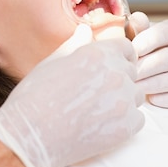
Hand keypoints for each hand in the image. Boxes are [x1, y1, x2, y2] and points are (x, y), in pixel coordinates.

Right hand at [0, 24, 144, 166]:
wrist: (29, 137)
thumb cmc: (36, 96)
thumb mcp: (53, 62)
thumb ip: (76, 44)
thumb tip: (86, 30)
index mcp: (100, 53)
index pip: (127, 48)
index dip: (118, 57)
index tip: (106, 69)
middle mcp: (117, 74)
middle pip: (132, 73)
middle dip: (118, 80)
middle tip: (94, 94)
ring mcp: (124, 101)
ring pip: (137, 97)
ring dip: (123, 101)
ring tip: (96, 111)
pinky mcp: (126, 127)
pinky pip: (138, 120)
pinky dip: (124, 124)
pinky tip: (101, 126)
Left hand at [128, 12, 167, 108]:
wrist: (140, 64)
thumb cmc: (135, 46)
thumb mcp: (133, 32)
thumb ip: (134, 26)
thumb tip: (137, 20)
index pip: (165, 32)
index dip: (148, 41)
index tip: (132, 51)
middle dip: (149, 67)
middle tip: (130, 74)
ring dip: (155, 84)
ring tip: (136, 88)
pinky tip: (151, 99)